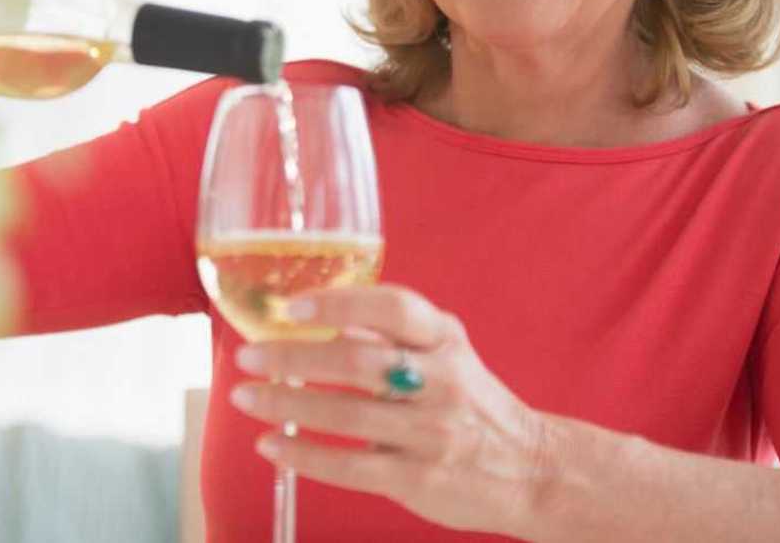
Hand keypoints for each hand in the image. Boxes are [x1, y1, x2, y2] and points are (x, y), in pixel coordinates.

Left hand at [229, 284, 551, 537]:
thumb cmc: (473, 404)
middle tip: (247, 354)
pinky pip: (350, 466)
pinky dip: (304, 454)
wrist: (533, 469)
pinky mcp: (419, 478)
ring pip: (347, 415)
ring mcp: (431, 433)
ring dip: (286, 403)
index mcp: (445, 341)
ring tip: (245, 396)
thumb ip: (392, 335)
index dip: (341, 302)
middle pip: (358, 361)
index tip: (291, 306)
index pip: (394, 308)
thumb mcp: (447, 354)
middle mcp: (442, 382)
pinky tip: (271, 445)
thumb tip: (327, 314)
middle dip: (293, 357)